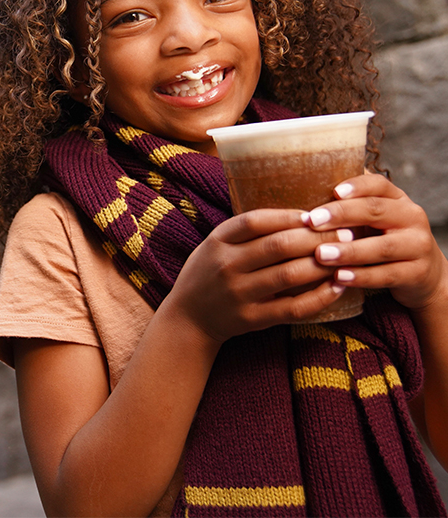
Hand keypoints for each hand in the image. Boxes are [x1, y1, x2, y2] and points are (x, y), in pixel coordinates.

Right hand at [166, 209, 355, 342]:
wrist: (189, 317)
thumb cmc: (209, 273)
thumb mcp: (215, 244)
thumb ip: (246, 231)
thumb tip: (300, 214)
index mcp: (217, 241)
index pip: (256, 221)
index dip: (289, 216)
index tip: (315, 215)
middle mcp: (226, 266)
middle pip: (278, 245)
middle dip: (317, 237)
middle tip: (345, 232)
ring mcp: (239, 294)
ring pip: (290, 275)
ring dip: (322, 264)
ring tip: (345, 255)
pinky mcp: (252, 318)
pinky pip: (293, 307)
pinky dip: (319, 296)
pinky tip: (337, 286)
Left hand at [304, 173, 447, 310]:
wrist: (423, 273)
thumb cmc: (383, 238)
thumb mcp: (372, 218)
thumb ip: (348, 204)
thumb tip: (305, 184)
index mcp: (397, 199)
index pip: (378, 184)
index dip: (356, 186)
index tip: (332, 191)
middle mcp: (412, 217)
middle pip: (376, 211)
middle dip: (342, 214)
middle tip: (312, 221)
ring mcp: (418, 246)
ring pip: (382, 247)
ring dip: (349, 251)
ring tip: (321, 254)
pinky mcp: (417, 273)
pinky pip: (387, 275)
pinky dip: (361, 276)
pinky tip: (339, 277)